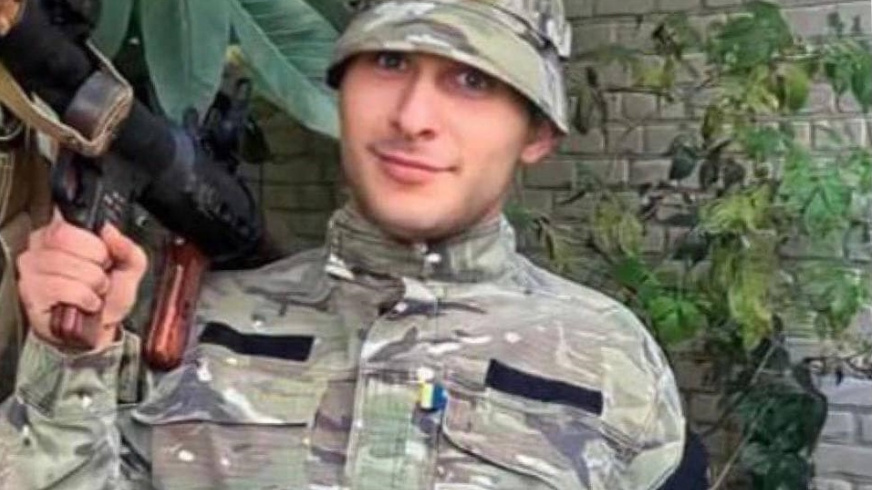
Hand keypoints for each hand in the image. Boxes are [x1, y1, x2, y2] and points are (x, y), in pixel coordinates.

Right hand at [16, 210, 147, 350]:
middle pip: (63, 238)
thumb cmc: (108, 297)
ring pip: (62, 263)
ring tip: (94, 291)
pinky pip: (58, 286)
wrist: (100, 331)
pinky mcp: (30, 293)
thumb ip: (128, 247)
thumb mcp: (129, 268)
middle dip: (94, 262)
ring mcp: (31, 270)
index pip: (69, 222)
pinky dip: (82, 296)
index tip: (105, 258)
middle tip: (101, 277)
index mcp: (63, 232)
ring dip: (91, 282)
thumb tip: (109, 231)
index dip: (94, 243)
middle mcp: (40, 247)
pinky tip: (87, 303)